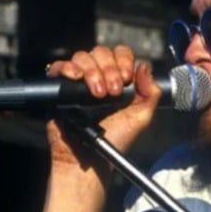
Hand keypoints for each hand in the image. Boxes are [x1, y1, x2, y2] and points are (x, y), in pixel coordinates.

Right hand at [44, 44, 161, 168]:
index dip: (124, 61)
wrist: (90, 159)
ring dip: (92, 71)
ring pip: (82, 56)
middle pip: (101, 52)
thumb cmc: (114, 141)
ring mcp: (78, 82)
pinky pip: (59, 67)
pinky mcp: (59, 88)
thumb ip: (150, 93)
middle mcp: (98, 77)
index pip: (120, 54)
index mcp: (117, 80)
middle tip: (112, 92)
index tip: (126, 79)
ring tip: (97, 95)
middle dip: (109, 69)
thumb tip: (145, 67)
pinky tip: (76, 78)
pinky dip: (67, 68)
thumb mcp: (140, 118)